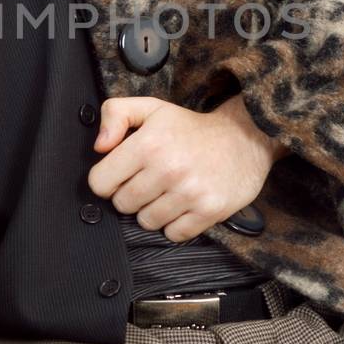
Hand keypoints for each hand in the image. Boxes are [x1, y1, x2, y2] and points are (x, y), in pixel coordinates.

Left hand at [86, 93, 286, 243]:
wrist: (244, 137)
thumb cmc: (192, 127)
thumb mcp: (151, 108)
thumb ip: (115, 115)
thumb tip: (99, 147)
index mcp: (148, 144)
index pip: (100, 182)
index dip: (107, 179)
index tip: (122, 174)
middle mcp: (167, 169)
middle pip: (122, 205)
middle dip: (130, 195)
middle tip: (149, 181)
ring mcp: (189, 193)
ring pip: (146, 222)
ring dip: (153, 211)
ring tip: (168, 192)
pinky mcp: (209, 211)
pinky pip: (173, 234)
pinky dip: (175, 224)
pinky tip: (183, 204)